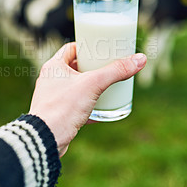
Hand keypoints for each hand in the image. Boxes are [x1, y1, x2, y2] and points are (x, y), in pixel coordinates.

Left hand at [29, 42, 146, 156]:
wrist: (46, 138)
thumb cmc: (64, 106)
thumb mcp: (93, 84)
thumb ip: (116, 71)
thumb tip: (140, 59)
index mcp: (53, 66)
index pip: (71, 48)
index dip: (87, 47)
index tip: (102, 50)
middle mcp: (50, 80)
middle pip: (75, 67)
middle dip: (92, 68)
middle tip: (109, 68)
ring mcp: (52, 97)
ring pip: (75, 87)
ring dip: (90, 87)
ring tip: (108, 87)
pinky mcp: (57, 114)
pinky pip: (75, 105)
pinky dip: (88, 106)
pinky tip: (101, 110)